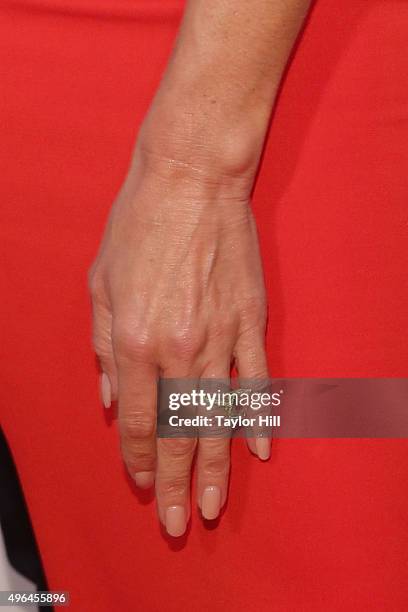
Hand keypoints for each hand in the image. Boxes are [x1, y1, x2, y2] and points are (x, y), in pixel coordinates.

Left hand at [89, 137, 269, 536]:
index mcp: (135, 340)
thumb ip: (103, 348)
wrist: (191, 182)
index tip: (140, 483)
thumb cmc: (139, 227)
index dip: (136, 458)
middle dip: (175, 483)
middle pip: (177, 432)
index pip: (135, 419)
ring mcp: (220, 337)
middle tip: (180, 521)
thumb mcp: (100, 284)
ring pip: (218, 418)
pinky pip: (256, 381)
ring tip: (215, 506)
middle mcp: (179, 348)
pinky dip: (257, 418)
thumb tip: (108, 401)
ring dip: (216, 466)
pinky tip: (258, 450)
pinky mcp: (250, 322)